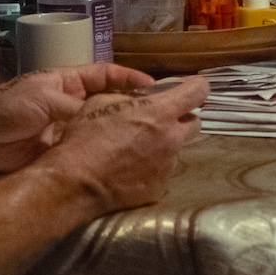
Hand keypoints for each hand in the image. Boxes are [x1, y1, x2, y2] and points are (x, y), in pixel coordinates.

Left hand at [0, 63, 156, 174]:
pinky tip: (123, 158)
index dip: (129, 78)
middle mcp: (73, 104)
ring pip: (101, 128)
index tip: (155, 86)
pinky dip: (104, 153)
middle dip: (132, 106)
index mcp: (68, 82)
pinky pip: (88, 151)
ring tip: (150, 137)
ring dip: (120, 131)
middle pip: (109, 102)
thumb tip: (106, 114)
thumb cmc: (7, 109)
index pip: (106, 75)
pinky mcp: (63, 153)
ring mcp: (69, 129)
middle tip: (160, 114)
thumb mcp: (43, 98)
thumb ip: (74, 105)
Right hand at [38, 75, 208, 214]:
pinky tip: (133, 168)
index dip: (196, 87)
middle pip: (195, 123)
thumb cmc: (86, 137)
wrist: (76, 181)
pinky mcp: (159, 187)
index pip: (198, 91)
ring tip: (140, 149)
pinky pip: (163, 172)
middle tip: (162, 120)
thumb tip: (141, 97)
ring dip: (165, 145)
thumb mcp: (101, 101)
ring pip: (177, 149)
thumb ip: (129, 96)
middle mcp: (171, 138)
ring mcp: (167, 165)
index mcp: (160, 112)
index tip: (190, 88)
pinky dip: (153, 167)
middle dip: (182, 119)